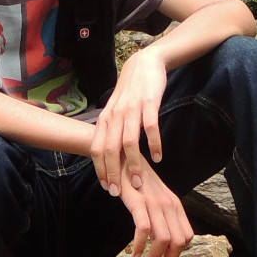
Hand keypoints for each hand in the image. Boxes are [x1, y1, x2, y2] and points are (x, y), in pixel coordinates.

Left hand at [88, 49, 192, 256]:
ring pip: (129, 142)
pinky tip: (158, 157)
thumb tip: (107, 158)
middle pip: (110, 149)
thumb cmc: (129, 92)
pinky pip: (150, 127)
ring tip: (139, 182)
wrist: (143, 64)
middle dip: (114, 173)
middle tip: (120, 192)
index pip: (97, 148)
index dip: (100, 169)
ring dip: (134, 164)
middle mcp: (115, 115)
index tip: (107, 187)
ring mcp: (131, 109)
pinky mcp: (148, 103)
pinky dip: (154, 144)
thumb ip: (111, 132)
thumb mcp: (114, 111)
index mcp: (105, 119)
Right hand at [118, 151, 194, 256]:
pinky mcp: (138, 203)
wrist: (121, 158)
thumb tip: (165, 239)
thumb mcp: (156, 197)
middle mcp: (169, 205)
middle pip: (178, 242)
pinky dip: (139, 246)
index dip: (177, 254)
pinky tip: (133, 253)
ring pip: (163, 240)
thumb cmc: (137, 181)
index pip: (186, 236)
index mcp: (175, 205)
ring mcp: (154, 203)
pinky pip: (144, 231)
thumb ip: (163, 214)